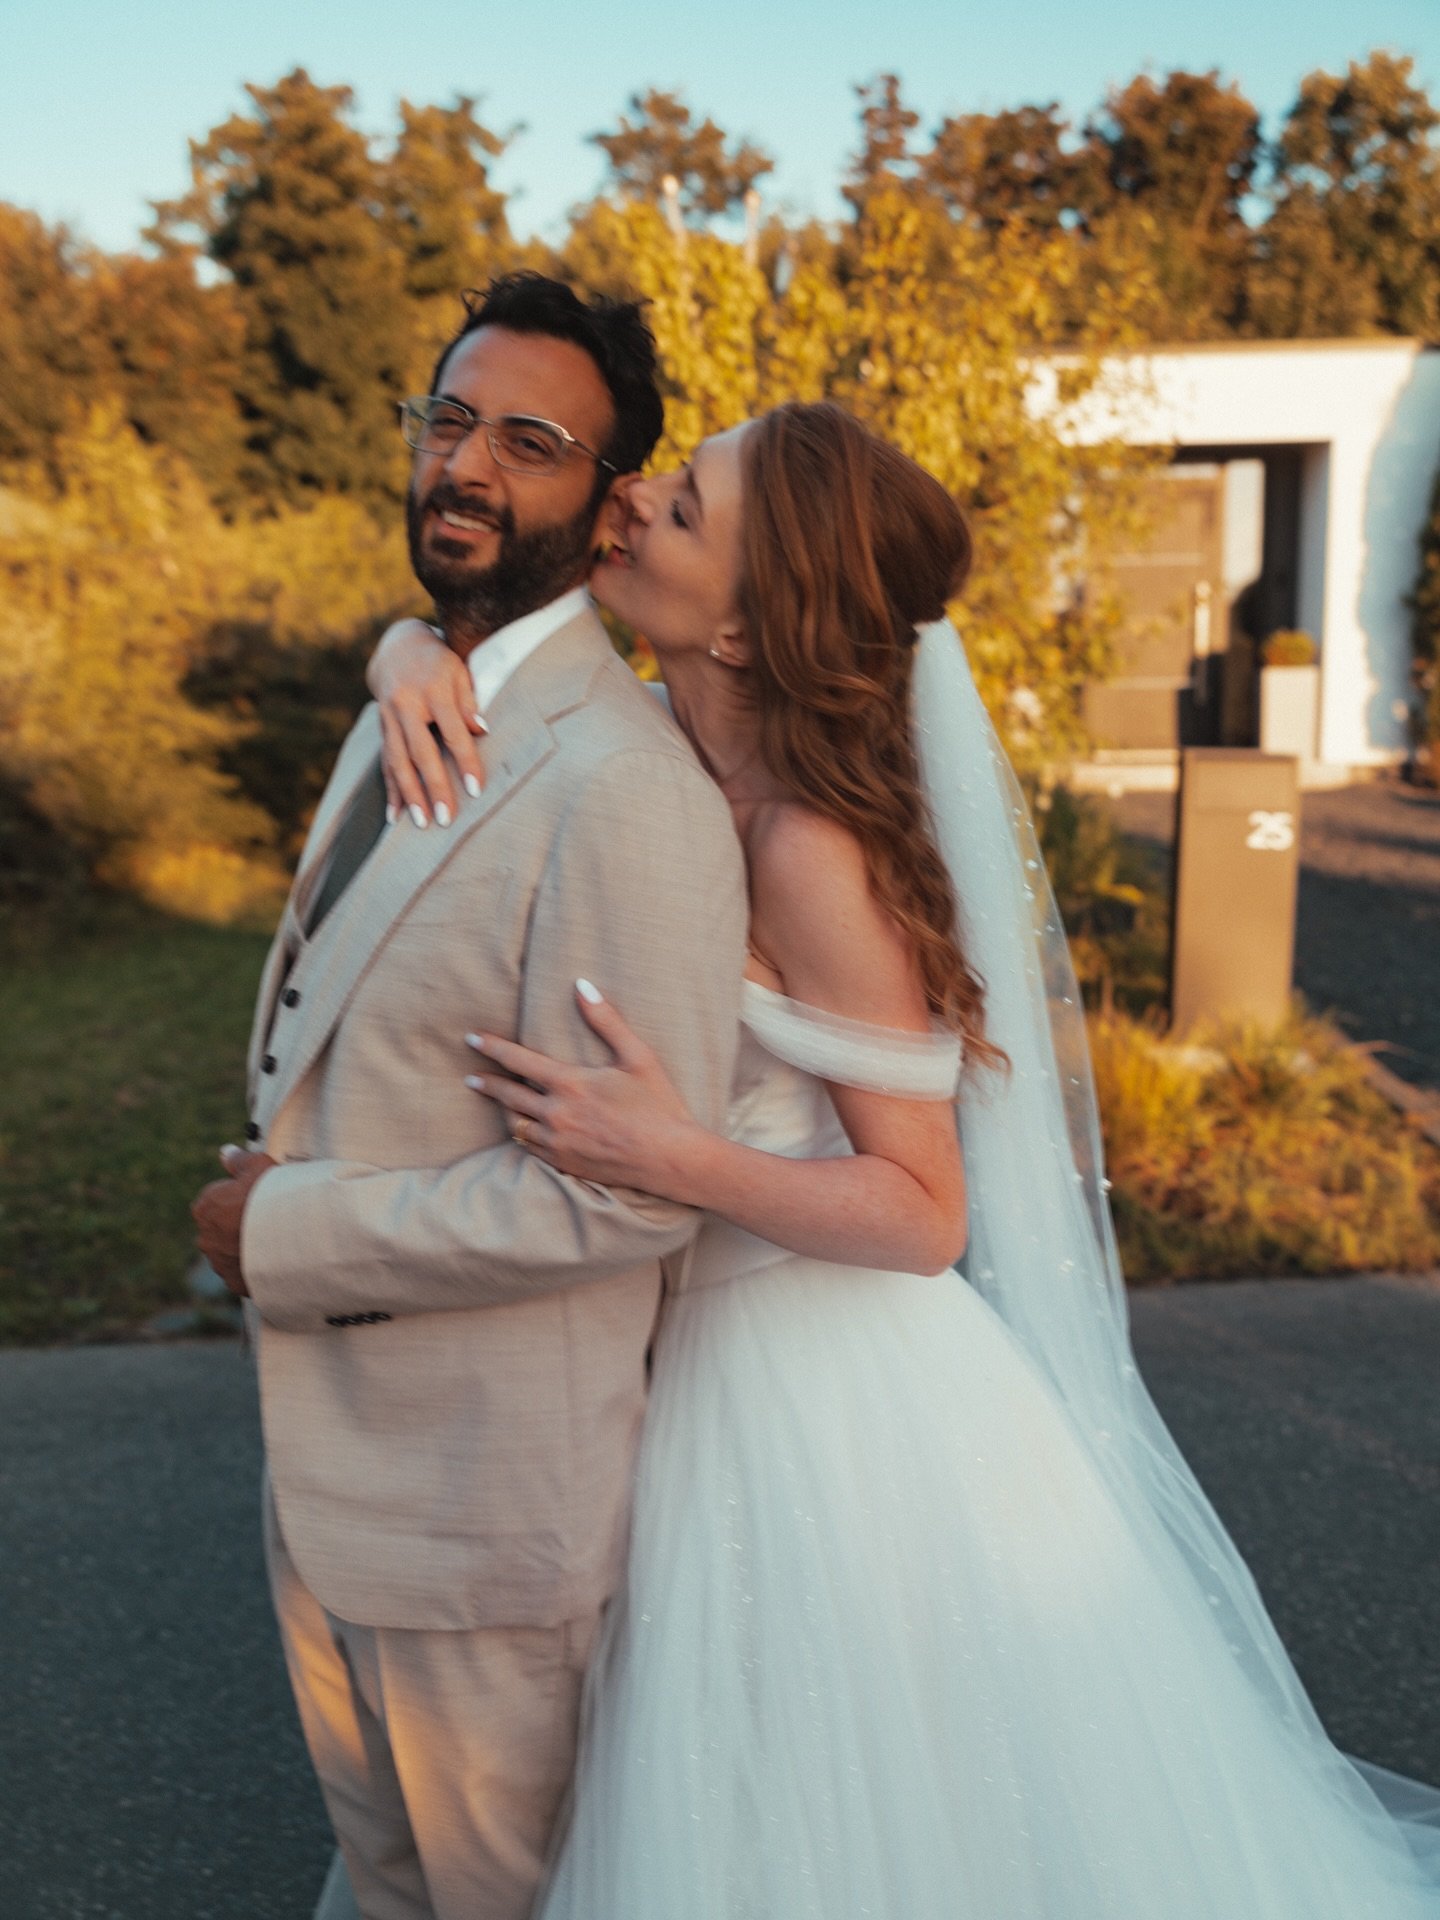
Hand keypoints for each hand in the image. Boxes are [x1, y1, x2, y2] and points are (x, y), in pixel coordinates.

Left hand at [190, 1146, 276, 1296]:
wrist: (289, 1236)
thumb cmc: (272, 1197)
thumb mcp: (257, 1165)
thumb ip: (238, 1160)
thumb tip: (226, 1153)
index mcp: (206, 1207)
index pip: (216, 1201)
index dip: (238, 1198)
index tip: (256, 1198)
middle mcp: (206, 1237)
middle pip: (221, 1228)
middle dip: (237, 1225)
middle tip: (266, 1218)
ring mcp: (220, 1263)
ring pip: (230, 1253)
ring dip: (245, 1247)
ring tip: (273, 1239)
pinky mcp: (235, 1282)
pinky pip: (242, 1273)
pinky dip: (253, 1268)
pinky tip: (272, 1258)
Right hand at [368, 617, 487, 825]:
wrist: (397, 647)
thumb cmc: (440, 663)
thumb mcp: (459, 672)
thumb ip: (468, 702)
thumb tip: (481, 730)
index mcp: (432, 690)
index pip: (453, 732)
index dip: (465, 761)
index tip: (476, 790)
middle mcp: (406, 704)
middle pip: (420, 752)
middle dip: (433, 787)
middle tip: (444, 819)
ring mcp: (389, 718)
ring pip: (398, 761)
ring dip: (409, 795)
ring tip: (420, 823)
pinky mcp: (381, 729)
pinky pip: (385, 763)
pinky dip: (390, 790)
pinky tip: (394, 816)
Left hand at [464, 983, 703, 1196]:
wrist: (669, 1158)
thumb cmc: (657, 1104)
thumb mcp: (637, 1055)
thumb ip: (606, 1020)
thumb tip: (582, 985)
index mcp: (570, 1083)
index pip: (518, 1061)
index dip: (492, 1048)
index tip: (472, 1039)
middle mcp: (556, 1114)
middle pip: (508, 1095)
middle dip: (487, 1083)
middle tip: (471, 1077)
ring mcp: (558, 1142)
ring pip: (516, 1124)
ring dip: (504, 1110)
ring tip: (498, 1102)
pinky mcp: (564, 1163)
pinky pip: (530, 1148)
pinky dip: (523, 1135)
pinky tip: (522, 1130)